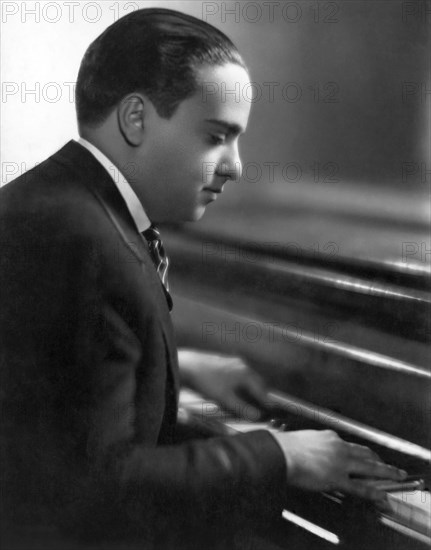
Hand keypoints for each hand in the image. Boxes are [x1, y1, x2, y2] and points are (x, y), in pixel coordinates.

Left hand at [178, 349, 266, 419]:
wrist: (187, 366)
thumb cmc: (206, 382)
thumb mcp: (225, 399)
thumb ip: (242, 408)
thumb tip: (257, 416)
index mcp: (246, 374)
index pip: (262, 391)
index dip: (266, 403)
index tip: (270, 412)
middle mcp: (242, 366)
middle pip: (257, 383)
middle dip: (259, 396)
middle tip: (260, 408)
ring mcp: (233, 362)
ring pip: (247, 378)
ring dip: (250, 390)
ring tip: (246, 401)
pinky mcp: (224, 362)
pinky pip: (239, 374)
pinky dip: (240, 384)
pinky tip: (232, 391)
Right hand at [273, 429, 405, 500]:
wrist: (280, 453)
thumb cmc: (285, 447)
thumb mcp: (302, 439)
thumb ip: (312, 444)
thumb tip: (311, 449)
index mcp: (329, 437)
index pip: (350, 445)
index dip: (361, 452)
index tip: (366, 455)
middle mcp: (338, 447)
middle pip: (365, 453)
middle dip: (379, 459)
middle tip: (388, 465)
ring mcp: (340, 462)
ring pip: (369, 467)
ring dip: (386, 471)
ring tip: (396, 475)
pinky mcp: (337, 478)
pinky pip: (360, 486)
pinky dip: (373, 491)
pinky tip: (381, 496)